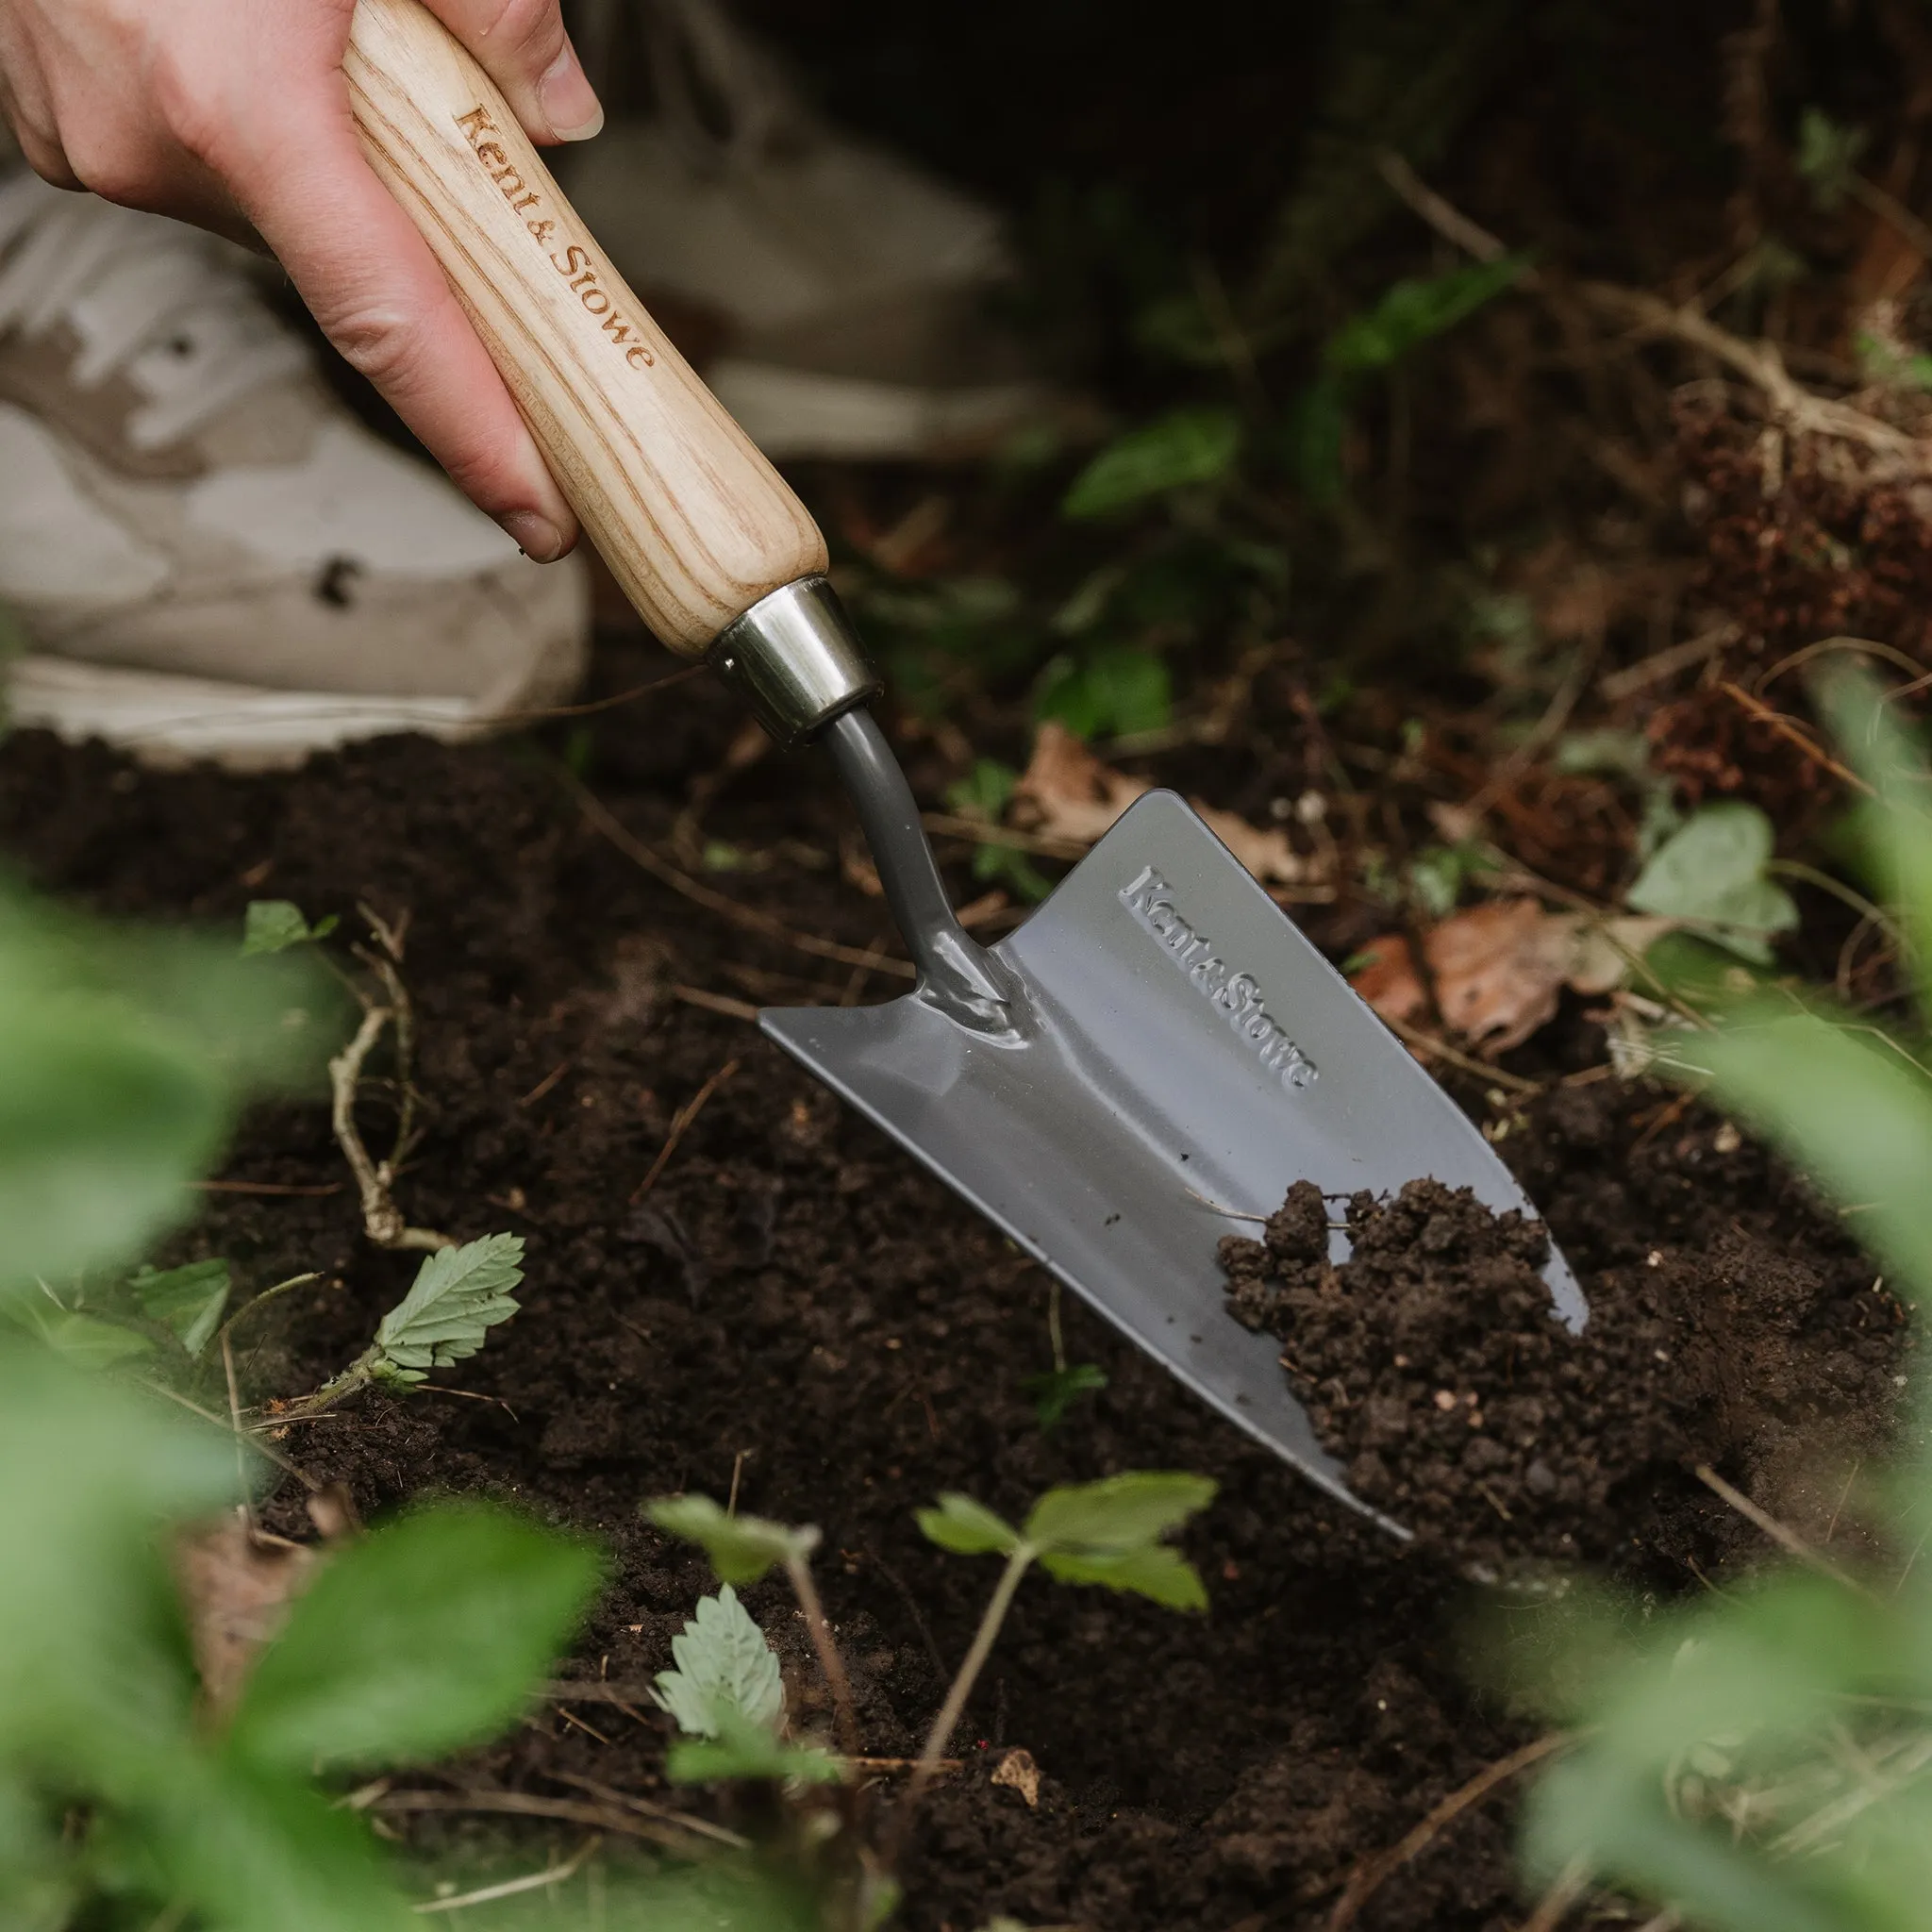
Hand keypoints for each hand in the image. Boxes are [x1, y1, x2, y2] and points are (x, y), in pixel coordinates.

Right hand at [0, 0, 602, 560]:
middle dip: (417, 242)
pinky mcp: (53, 123)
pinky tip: (248, 43)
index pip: (393, 326)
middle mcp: (147, 149)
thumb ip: (493, 9)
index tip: (544, 519)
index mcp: (237, 107)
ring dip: (327, 169)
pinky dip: (257, 138)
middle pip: (341, 266)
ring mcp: (83, 140)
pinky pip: (197, 166)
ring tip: (310, 43)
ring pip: (272, 211)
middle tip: (469, 195)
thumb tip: (564, 120)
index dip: (477, 436)